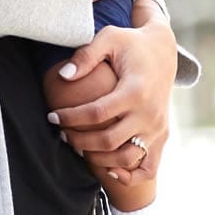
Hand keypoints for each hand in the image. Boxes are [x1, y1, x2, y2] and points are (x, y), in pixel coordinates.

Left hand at [46, 19, 176, 185]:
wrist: (163, 51)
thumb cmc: (131, 43)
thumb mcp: (108, 38)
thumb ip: (85, 56)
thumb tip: (63, 76)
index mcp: (135, 91)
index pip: (96, 113)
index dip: (70, 118)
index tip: (51, 116)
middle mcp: (149, 114)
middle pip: (108, 140)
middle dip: (78, 140)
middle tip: (61, 134)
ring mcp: (157, 128)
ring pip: (126, 158)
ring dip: (98, 159)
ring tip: (78, 147)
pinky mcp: (162, 136)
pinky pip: (149, 167)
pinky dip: (130, 175)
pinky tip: (108, 170)